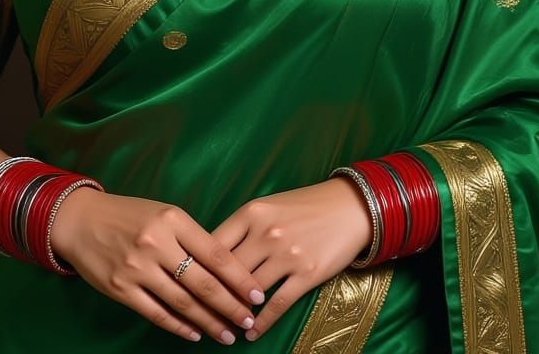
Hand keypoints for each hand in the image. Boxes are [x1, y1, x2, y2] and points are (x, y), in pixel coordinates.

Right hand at [51, 188, 265, 344]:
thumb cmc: (130, 215)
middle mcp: (157, 243)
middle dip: (230, 305)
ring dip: (208, 322)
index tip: (257, 294)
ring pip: (182, 302)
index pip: (215, 253)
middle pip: (202, 282)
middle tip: (249, 321)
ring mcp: (137, 268)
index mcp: (173, 219)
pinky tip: (195, 333)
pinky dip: (179, 327)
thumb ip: (191, 236)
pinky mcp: (121, 289)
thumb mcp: (163, 212)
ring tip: (227, 334)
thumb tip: (225, 268)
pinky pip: (157, 313)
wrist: (81, 221)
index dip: (240, 277)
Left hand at [210, 178, 372, 341]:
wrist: (349, 207)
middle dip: (211, 296)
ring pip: (250, 292)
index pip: (213, 245)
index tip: (189, 286)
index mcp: (252, 213)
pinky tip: (251, 333)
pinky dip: (261, 323)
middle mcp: (266, 233)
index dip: (197, 268)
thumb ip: (242, 227)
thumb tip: (212, 254)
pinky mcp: (307, 274)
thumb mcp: (268, 206)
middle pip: (228, 272)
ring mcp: (287, 255)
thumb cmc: (304, 206)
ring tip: (222, 326)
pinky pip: (277, 305)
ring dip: (234, 312)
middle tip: (200, 314)